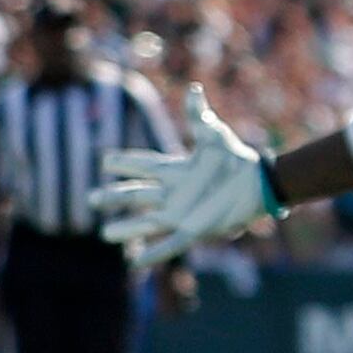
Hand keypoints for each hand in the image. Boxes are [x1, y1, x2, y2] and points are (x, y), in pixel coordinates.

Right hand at [100, 91, 275, 269]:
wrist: (260, 183)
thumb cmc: (237, 159)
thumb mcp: (215, 136)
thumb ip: (199, 117)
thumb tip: (194, 90)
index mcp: (176, 171)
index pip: (144, 166)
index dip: (126, 163)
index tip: (105, 160)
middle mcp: (174, 193)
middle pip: (137, 195)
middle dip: (114, 197)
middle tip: (92, 199)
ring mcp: (182, 212)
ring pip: (147, 222)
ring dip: (127, 228)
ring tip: (105, 235)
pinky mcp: (195, 229)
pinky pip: (170, 244)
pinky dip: (154, 254)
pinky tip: (136, 263)